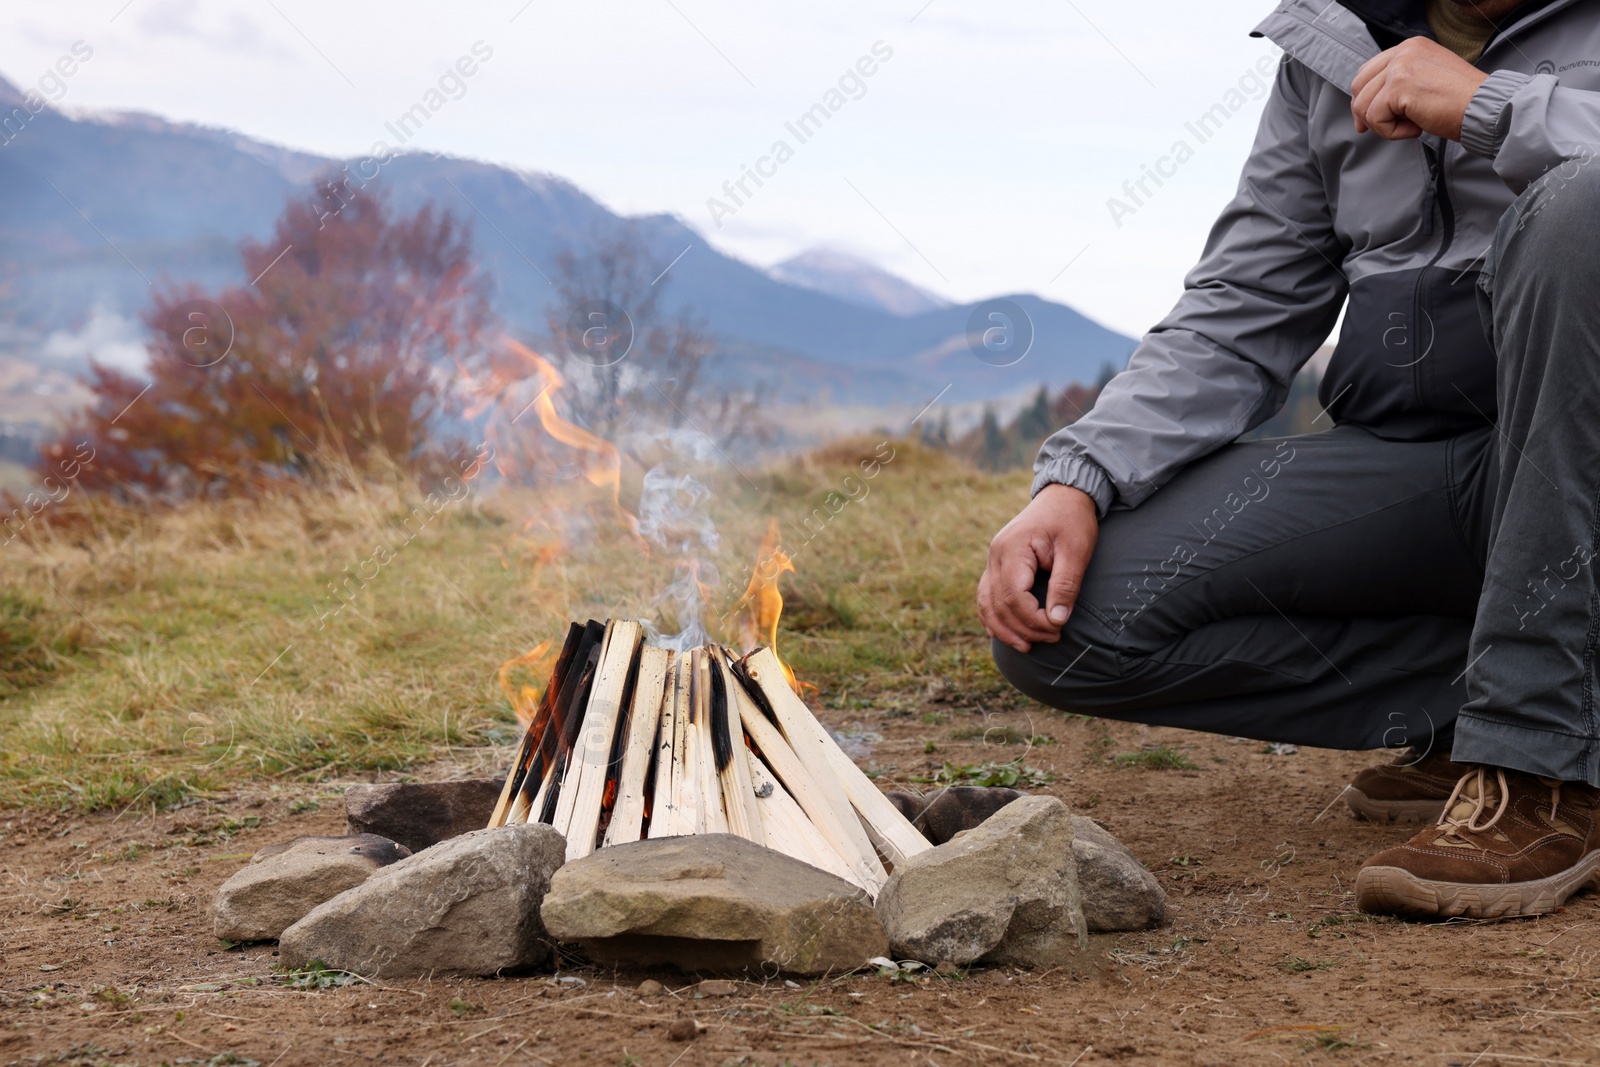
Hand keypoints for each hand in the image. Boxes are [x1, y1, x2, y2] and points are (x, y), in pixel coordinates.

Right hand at [977, 483, 1098, 652]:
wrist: (1063, 495)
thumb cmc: (1072, 520)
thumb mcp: (1077, 549)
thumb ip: (1065, 584)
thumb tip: (1056, 620)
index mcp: (1013, 548)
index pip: (1014, 595)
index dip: (1033, 619)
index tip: (1057, 628)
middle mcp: (996, 555)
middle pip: (999, 604)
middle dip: (1023, 628)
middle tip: (1052, 638)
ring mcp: (992, 560)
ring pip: (987, 604)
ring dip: (1004, 629)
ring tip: (1027, 647)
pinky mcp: (997, 565)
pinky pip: (986, 597)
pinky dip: (993, 618)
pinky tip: (1006, 633)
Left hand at [1351, 37, 1488, 140]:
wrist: (1483, 108)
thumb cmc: (1459, 101)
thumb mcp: (1425, 81)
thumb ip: (1398, 83)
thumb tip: (1365, 107)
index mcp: (1410, 47)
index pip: (1368, 71)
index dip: (1365, 99)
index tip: (1369, 120)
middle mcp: (1403, 51)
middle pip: (1359, 87)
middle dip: (1366, 113)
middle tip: (1386, 127)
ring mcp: (1400, 66)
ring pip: (1363, 105)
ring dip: (1383, 124)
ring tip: (1412, 125)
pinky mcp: (1399, 86)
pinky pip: (1375, 118)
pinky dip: (1391, 132)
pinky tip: (1415, 128)